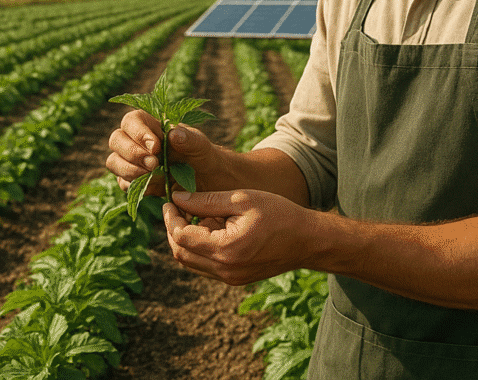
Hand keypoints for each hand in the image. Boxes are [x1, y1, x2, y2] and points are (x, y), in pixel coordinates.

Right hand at [106, 109, 222, 194]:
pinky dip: (134, 186)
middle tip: (154, 164)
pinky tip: (153, 186)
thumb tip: (173, 134)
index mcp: (150, 124)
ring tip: (154, 175)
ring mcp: (131, 161)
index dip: (138, 132)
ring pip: (114, 161)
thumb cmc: (202, 156)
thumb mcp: (201, 146)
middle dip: (132, 153)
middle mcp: (136, 141)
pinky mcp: (132, 181)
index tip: (155, 147)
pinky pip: (122, 183)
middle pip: (116, 139)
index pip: (132, 120)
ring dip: (130, 170)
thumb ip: (189, 139)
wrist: (205, 182)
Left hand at [162, 189, 313, 285]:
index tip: (170, 200)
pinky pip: (205, 266)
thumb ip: (206, 200)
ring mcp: (230, 278)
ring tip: (197, 214)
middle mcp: (225, 270)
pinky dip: (200, 247)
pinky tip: (212, 226)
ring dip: (187, 239)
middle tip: (177, 206)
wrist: (307, 240)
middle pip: (181, 254)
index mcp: (226, 249)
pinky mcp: (235, 279)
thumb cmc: (278, 213)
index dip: (170, 218)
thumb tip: (178, 198)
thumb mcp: (241, 199)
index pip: (181, 237)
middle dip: (174, 229)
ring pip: (191, 262)